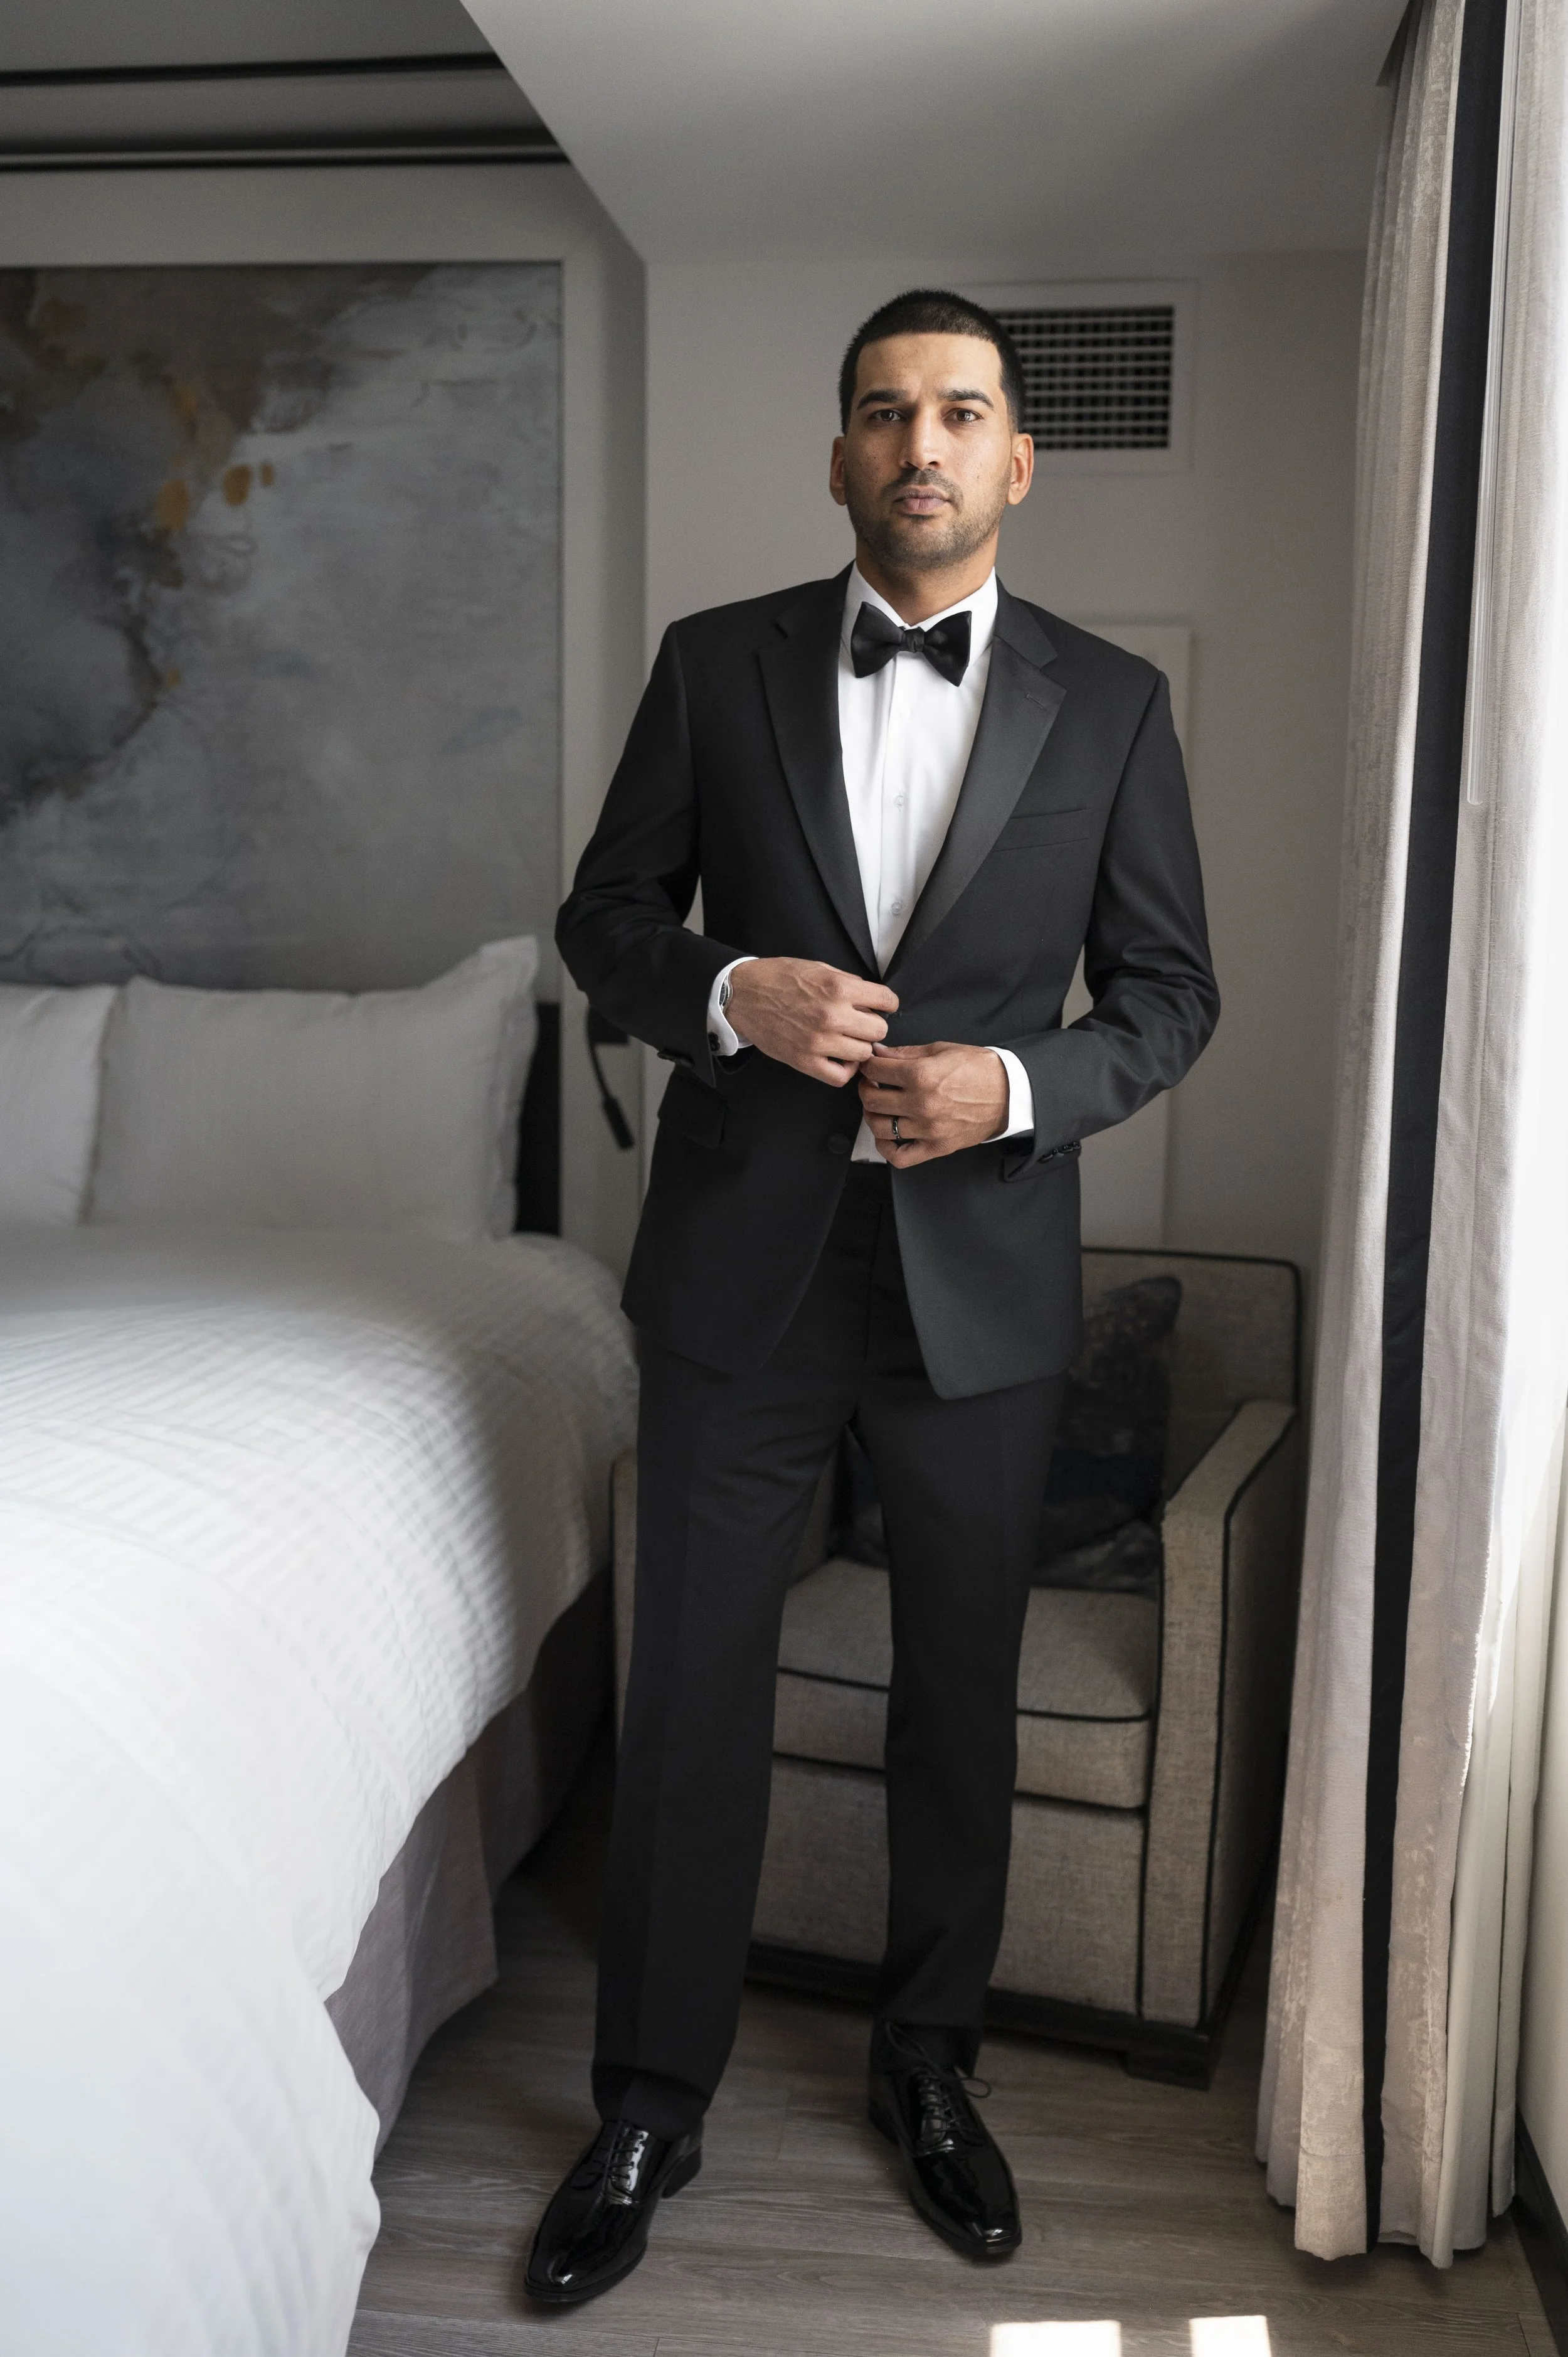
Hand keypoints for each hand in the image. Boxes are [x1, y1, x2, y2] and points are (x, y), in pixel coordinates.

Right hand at [726, 958, 897, 1085]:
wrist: (744, 995)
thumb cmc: (778, 979)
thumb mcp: (819, 968)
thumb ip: (848, 983)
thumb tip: (871, 998)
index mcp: (838, 988)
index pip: (886, 1001)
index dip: (887, 1003)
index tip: (883, 1006)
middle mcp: (832, 1015)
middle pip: (879, 1030)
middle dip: (873, 1025)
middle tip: (861, 1023)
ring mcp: (819, 1041)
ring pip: (864, 1054)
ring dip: (860, 1047)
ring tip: (849, 1040)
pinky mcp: (805, 1061)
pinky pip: (841, 1077)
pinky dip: (846, 1070)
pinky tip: (841, 1058)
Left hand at [858, 1042, 1008, 1165]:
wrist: (1009, 1092)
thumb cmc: (979, 1069)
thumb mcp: (941, 1050)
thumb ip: (906, 1053)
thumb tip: (879, 1053)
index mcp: (922, 1075)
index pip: (875, 1071)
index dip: (869, 1066)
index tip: (871, 1066)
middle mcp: (922, 1104)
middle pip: (872, 1100)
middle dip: (866, 1089)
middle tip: (872, 1084)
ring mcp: (928, 1129)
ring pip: (879, 1128)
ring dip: (872, 1116)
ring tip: (879, 1107)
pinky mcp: (936, 1147)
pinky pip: (900, 1157)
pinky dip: (886, 1148)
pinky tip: (886, 1135)